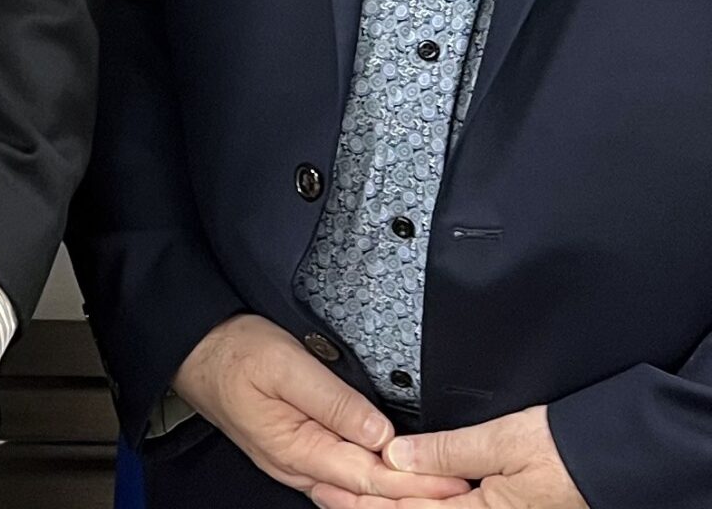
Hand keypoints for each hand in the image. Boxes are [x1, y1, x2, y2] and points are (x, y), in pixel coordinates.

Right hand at [172, 315, 471, 500]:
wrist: (193, 350)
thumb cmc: (233, 351)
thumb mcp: (283, 364)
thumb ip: (332, 399)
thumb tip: (381, 431)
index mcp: (297, 449)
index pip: (370, 476)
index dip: (416, 482)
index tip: (457, 481)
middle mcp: (298, 468)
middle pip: (366, 495)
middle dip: (414, 499)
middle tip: (462, 496)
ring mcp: (295, 465)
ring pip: (354, 496)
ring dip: (395, 500)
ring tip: (437, 498)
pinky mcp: (295, 454)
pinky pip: (341, 485)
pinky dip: (371, 492)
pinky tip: (390, 493)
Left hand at [315, 406, 584, 508]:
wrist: (612, 460)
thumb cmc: (564, 451)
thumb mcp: (499, 441)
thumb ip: (445, 452)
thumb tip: (395, 456)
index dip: (369, 504)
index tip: (335, 491)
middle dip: (374, 508)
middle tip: (332, 494)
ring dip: (395, 508)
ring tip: (356, 497)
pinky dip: (424, 505)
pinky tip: (407, 493)